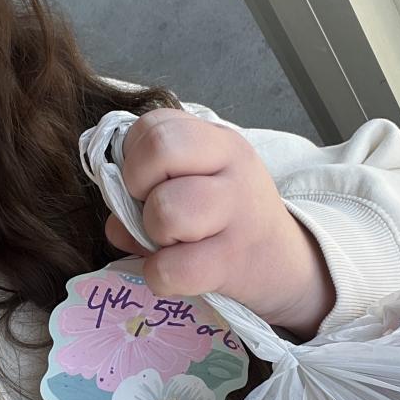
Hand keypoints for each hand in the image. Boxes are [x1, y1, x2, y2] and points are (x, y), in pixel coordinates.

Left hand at [105, 109, 335, 339]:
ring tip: (172, 241)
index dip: (133, 156)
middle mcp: (232, 167)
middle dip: (138, 186)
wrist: (284, 263)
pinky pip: (174, 268)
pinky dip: (160, 275)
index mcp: (217, 141)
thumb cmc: (226, 221)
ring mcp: (238, 212)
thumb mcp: (198, 186)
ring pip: (167, 210)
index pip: (154, 124)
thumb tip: (115, 222)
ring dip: (154, 233)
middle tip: (155, 210)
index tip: (146, 182)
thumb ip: (147, 190)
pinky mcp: (233, 260)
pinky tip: (173, 272)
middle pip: (160, 151)